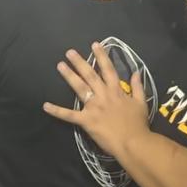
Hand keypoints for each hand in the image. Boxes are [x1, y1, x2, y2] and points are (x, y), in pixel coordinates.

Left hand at [44, 43, 149, 159]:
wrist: (133, 142)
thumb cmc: (138, 124)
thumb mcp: (141, 102)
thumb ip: (137, 86)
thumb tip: (136, 72)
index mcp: (116, 90)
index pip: (108, 69)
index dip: (101, 56)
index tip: (94, 45)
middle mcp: (103, 95)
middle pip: (90, 75)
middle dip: (80, 62)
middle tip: (69, 52)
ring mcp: (93, 107)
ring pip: (79, 88)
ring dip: (69, 76)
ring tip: (60, 65)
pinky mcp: (86, 120)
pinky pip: (69, 115)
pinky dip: (57, 111)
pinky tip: (45, 105)